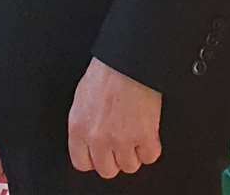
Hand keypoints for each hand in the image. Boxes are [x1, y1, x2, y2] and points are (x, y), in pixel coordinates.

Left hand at [67, 57, 161, 178]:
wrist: (129, 60)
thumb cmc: (107, 71)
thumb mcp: (82, 97)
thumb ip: (84, 123)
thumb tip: (88, 137)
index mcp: (79, 127)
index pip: (82, 163)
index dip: (94, 158)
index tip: (101, 153)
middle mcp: (98, 137)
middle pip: (107, 170)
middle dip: (115, 158)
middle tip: (120, 143)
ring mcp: (121, 139)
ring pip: (129, 166)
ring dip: (134, 152)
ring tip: (135, 134)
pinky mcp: (144, 136)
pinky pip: (149, 156)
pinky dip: (151, 146)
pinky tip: (148, 132)